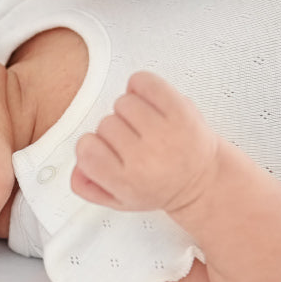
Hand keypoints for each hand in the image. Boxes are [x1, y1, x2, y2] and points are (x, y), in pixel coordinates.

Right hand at [71, 71, 220, 213]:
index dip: (92, 146)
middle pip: (104, 123)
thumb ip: (91, 187)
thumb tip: (76, 170)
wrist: (203, 180)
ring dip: (129, 110)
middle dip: (115, 131)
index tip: (106, 151)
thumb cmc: (160, 186)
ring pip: (122, 102)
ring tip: (144, 125)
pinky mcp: (181, 110)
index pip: (86, 149)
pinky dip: (141, 85)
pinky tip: (149, 102)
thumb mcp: (121, 199)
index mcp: (127, 181)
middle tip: (132, 143)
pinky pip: (144, 82)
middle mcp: (146, 157)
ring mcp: (165, 132)